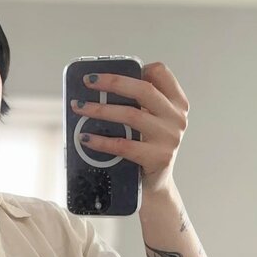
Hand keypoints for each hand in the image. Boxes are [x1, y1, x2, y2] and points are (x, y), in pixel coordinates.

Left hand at [70, 62, 189, 194]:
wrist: (153, 187)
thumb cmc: (144, 150)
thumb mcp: (148, 123)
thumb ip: (135, 105)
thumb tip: (95, 90)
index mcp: (177, 103)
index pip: (160, 73)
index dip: (136, 69)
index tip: (111, 72)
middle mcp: (177, 118)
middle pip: (144, 90)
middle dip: (112, 82)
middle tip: (88, 82)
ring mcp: (169, 138)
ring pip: (131, 115)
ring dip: (100, 110)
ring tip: (79, 108)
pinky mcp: (158, 158)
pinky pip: (124, 145)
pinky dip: (101, 141)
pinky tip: (85, 137)